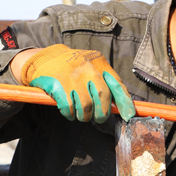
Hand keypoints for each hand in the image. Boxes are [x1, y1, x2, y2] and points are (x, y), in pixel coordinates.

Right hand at [20, 44, 136, 122]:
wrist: (46, 58)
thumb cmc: (74, 67)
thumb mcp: (92, 66)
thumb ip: (106, 81)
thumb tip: (120, 106)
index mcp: (100, 64)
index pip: (117, 85)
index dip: (124, 102)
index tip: (128, 116)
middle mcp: (88, 68)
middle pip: (102, 96)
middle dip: (102, 112)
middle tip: (98, 118)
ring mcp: (73, 76)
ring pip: (86, 105)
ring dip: (85, 116)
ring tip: (82, 115)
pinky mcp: (58, 85)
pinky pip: (69, 108)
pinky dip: (70, 114)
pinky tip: (70, 112)